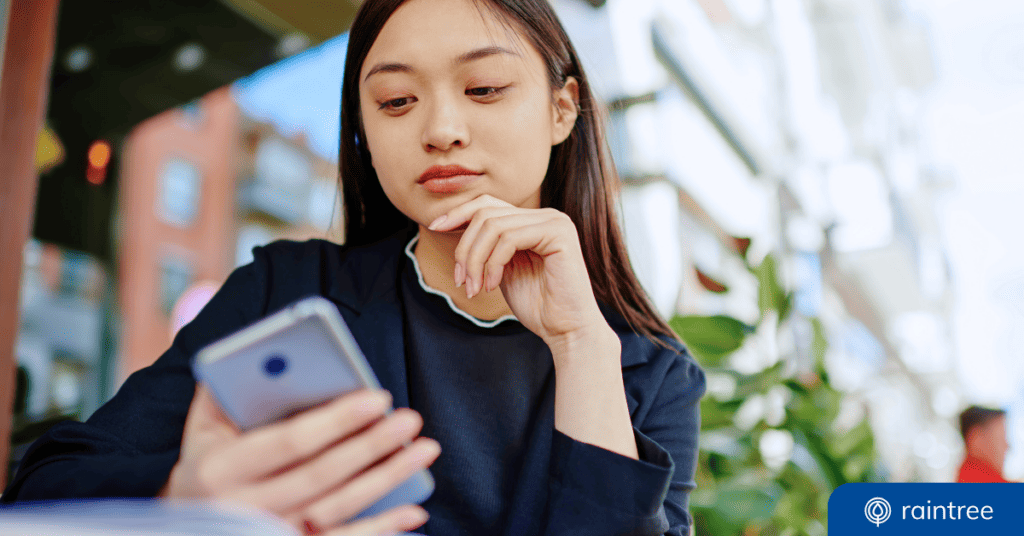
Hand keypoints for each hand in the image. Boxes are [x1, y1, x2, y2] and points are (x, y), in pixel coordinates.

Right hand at [162, 386, 439, 535]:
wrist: (185, 524)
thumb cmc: (206, 462)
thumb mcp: (203, 428)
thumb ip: (226, 389)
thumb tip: (265, 352)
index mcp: (222, 469)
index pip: (289, 442)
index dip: (337, 420)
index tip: (378, 396)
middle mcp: (246, 508)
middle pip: (321, 475)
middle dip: (371, 445)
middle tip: (410, 419)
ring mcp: (270, 533)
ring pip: (338, 508)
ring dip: (386, 479)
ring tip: (425, 449)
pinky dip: (382, 529)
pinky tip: (416, 511)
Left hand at [428, 194, 609, 353]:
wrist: (567, 330)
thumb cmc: (537, 306)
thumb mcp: (502, 270)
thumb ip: (487, 247)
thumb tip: (452, 225)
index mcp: (533, 221)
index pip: (488, 204)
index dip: (458, 213)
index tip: (435, 228)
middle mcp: (547, 216)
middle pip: (486, 213)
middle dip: (465, 248)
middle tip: (461, 280)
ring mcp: (555, 221)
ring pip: (493, 225)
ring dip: (475, 260)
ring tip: (474, 289)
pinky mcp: (559, 233)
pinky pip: (509, 238)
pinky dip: (492, 263)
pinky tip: (491, 286)